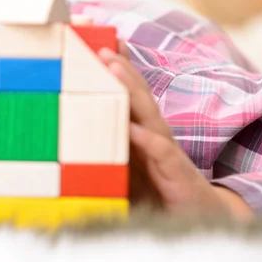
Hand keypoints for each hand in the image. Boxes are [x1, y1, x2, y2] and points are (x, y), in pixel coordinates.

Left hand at [98, 45, 253, 221]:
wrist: (196, 217)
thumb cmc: (155, 190)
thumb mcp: (124, 168)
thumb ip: (104, 151)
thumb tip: (64, 144)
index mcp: (141, 131)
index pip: (127, 94)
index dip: (115, 69)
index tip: (94, 43)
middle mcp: (153, 133)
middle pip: (137, 94)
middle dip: (119, 67)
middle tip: (99, 44)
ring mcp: (165, 150)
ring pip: (148, 113)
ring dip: (130, 88)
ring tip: (112, 66)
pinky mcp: (174, 171)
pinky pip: (159, 151)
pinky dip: (146, 138)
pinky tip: (131, 128)